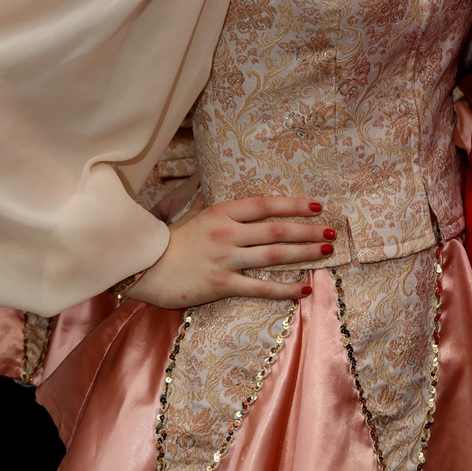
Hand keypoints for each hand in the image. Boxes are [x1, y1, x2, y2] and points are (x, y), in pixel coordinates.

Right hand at [127, 196, 334, 308]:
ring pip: (274, 254)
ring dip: (304, 253)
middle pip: (278, 229)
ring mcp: (226, 259)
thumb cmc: (165, 241)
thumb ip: (207, 201)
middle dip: (309, 231)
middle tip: (332, 233)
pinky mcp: (221, 284)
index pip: (266, 205)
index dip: (294, 205)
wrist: (139, 267)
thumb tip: (208, 181)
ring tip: (326, 253)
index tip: (317, 206)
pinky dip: (285, 289)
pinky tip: (304, 289)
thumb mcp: (188, 213)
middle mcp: (228, 233)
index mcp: (221, 213)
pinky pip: (260, 287)